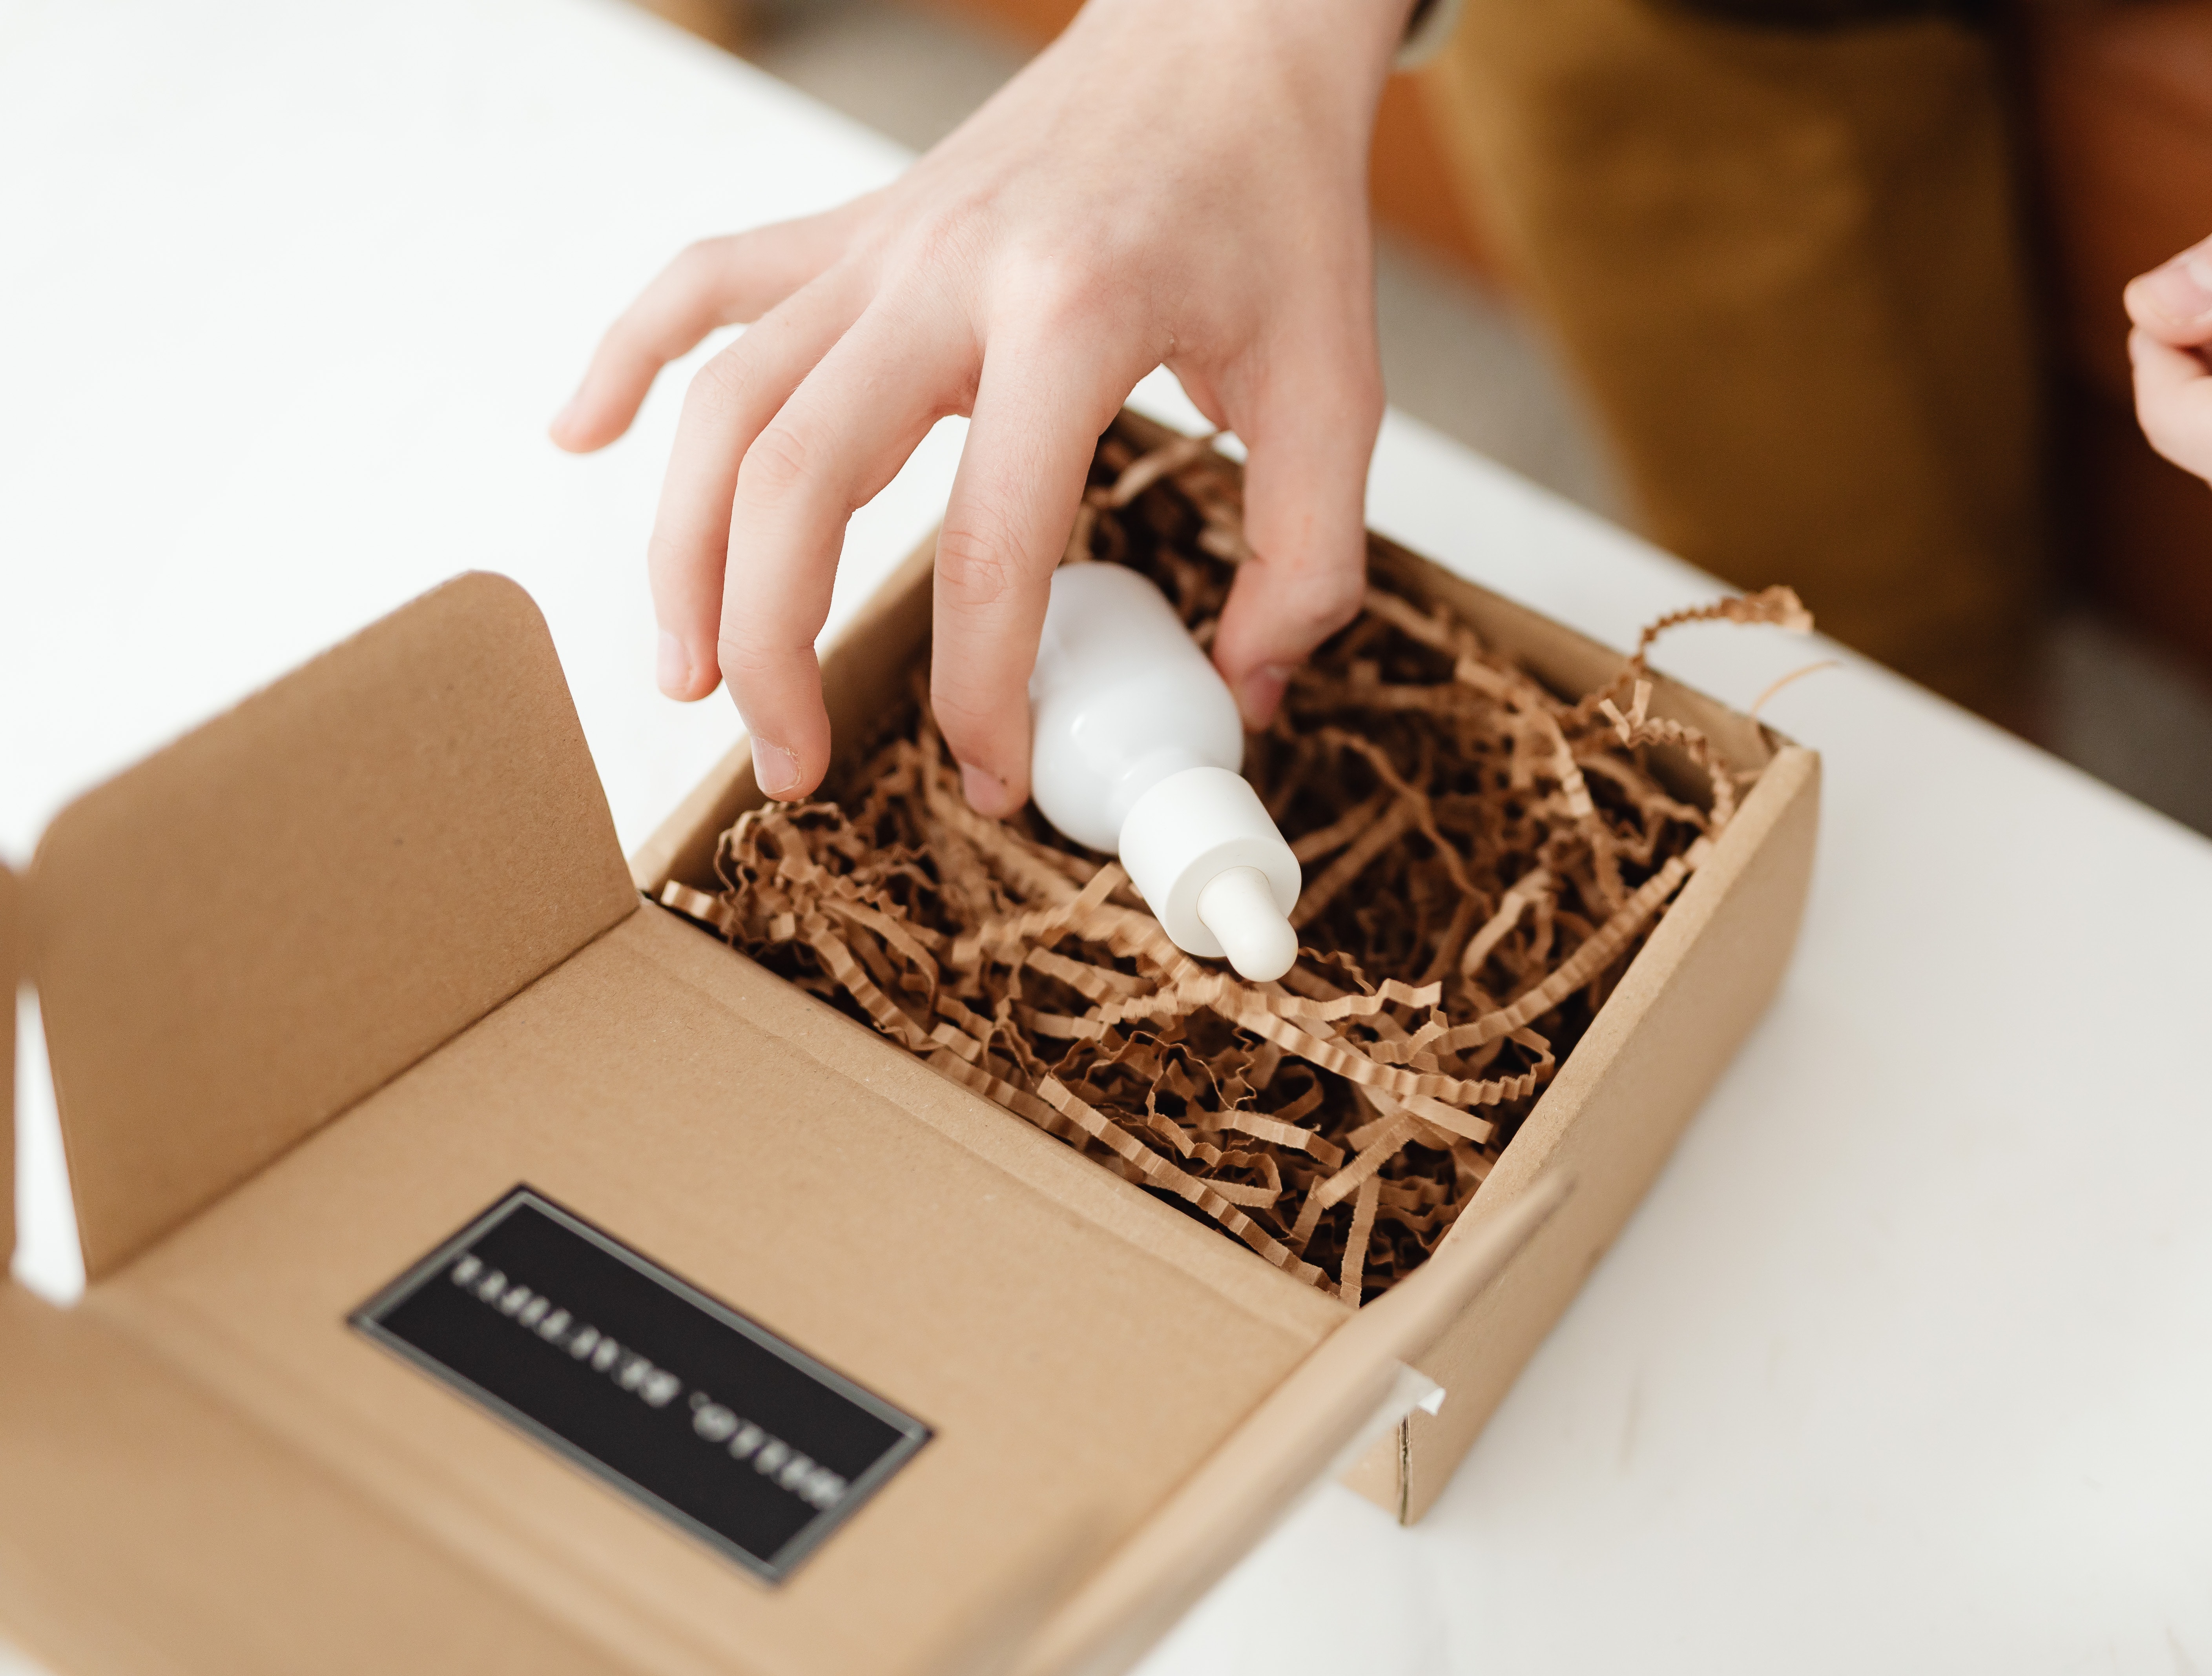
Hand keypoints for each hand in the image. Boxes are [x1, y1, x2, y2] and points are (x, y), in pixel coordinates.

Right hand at [551, 0, 1407, 808]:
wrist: (1227, 39)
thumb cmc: (1274, 204)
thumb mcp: (1338, 387)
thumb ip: (1309, 558)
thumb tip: (1245, 693)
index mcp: (1070, 320)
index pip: (988, 552)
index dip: (980, 694)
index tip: (992, 777)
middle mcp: (944, 276)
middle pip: (796, 481)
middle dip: (771, 646)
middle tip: (793, 762)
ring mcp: (880, 245)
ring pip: (725, 402)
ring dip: (684, 550)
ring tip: (688, 673)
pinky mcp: (852, 225)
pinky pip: (704, 284)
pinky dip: (629, 358)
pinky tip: (583, 438)